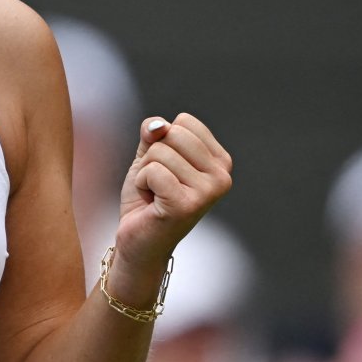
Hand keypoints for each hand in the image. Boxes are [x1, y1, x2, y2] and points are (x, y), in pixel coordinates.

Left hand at [115, 113, 231, 270]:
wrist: (138, 240)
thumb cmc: (147, 198)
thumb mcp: (149, 156)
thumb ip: (154, 133)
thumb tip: (158, 125)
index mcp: (220, 161)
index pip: (185, 122)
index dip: (162, 142)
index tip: (165, 170)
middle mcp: (222, 176)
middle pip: (173, 133)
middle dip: (152, 156)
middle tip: (157, 184)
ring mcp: (208, 192)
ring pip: (160, 152)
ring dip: (145, 173)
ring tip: (155, 195)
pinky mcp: (188, 204)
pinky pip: (153, 171)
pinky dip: (142, 183)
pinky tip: (151, 202)